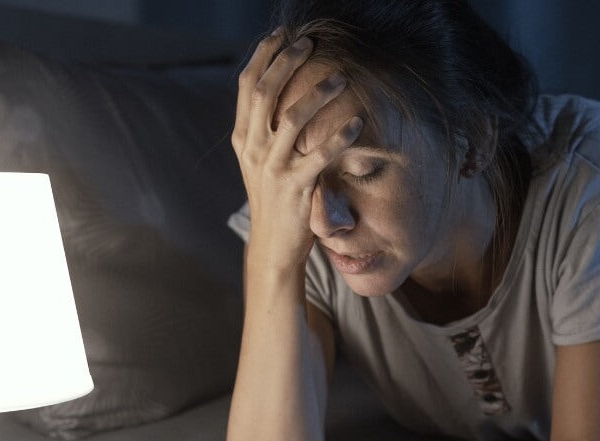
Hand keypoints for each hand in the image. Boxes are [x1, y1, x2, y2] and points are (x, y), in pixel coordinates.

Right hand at [231, 29, 362, 272]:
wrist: (272, 246)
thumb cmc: (273, 199)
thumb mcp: (260, 161)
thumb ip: (265, 130)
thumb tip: (282, 92)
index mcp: (242, 138)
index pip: (247, 86)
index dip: (263, 56)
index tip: (281, 35)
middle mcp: (252, 149)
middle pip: (265, 92)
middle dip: (287, 62)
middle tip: (310, 44)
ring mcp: (272, 168)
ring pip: (291, 118)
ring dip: (318, 93)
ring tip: (341, 77)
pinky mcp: (295, 187)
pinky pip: (320, 155)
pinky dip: (340, 136)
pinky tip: (357, 123)